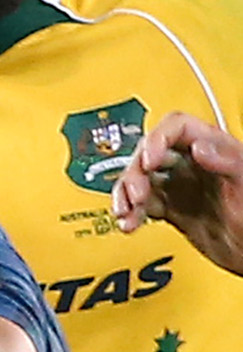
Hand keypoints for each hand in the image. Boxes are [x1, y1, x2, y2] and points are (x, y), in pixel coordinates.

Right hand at [113, 111, 242, 272]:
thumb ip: (227, 160)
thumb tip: (199, 147)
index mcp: (214, 149)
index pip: (177, 128)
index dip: (157, 140)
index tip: (149, 161)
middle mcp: (194, 165)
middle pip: (150, 154)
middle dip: (136, 173)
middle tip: (137, 194)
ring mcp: (182, 187)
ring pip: (140, 180)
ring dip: (125, 195)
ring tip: (126, 212)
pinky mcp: (174, 210)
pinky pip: (143, 206)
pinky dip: (130, 214)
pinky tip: (129, 223)